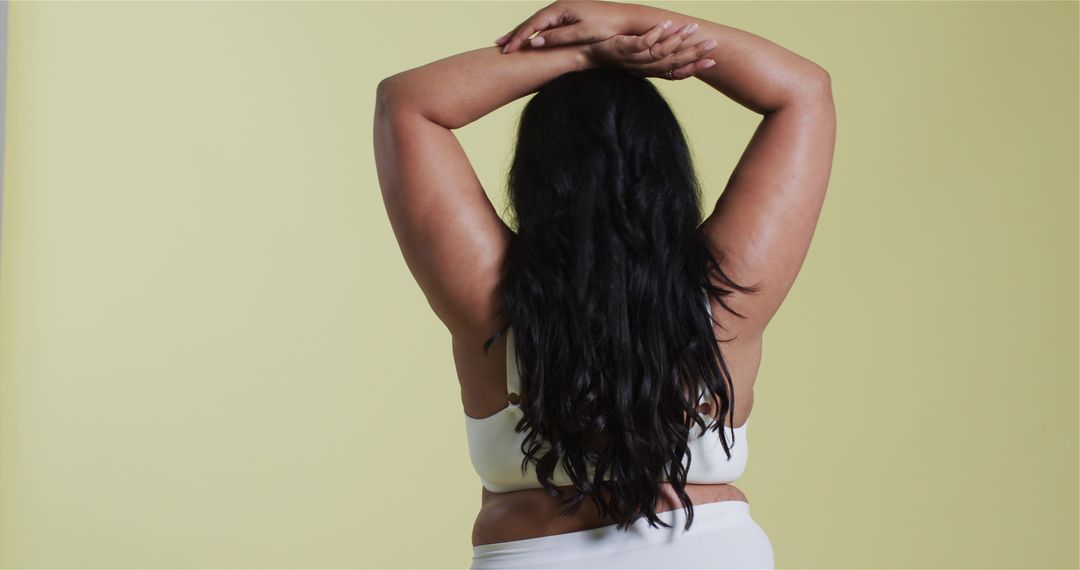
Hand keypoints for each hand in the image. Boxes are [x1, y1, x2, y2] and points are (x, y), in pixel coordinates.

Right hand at [494, 0, 626, 53]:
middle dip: (514, 34)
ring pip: (537, 23)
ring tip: (507, 42)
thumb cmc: (607, 28)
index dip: (519, 38)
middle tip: (498, 45)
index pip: (533, 25)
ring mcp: (564, 10)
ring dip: (522, 33)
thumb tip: (536, 42)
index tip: (507, 50)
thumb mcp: (582, 33)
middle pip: (531, 21)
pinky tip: (530, 39)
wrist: (626, 19)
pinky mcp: (569, 15)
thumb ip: (558, 37)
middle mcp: (559, 6)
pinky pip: (545, 24)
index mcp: (560, 9)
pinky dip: (534, 32)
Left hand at [583, 20, 717, 80]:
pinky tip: (666, 24)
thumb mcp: (634, 59)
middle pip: (672, 62)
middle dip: (694, 54)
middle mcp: (642, 67)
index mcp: (648, 71)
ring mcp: (632, 58)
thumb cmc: (610, 56)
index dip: (694, 69)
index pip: (675, 73)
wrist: (583, 55)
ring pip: (660, 52)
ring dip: (678, 40)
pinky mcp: (622, 48)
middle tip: (712, 45)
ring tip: (693, 28)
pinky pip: (642, 42)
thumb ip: (652, 55)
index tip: (712, 62)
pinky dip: (655, 33)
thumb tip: (673, 51)